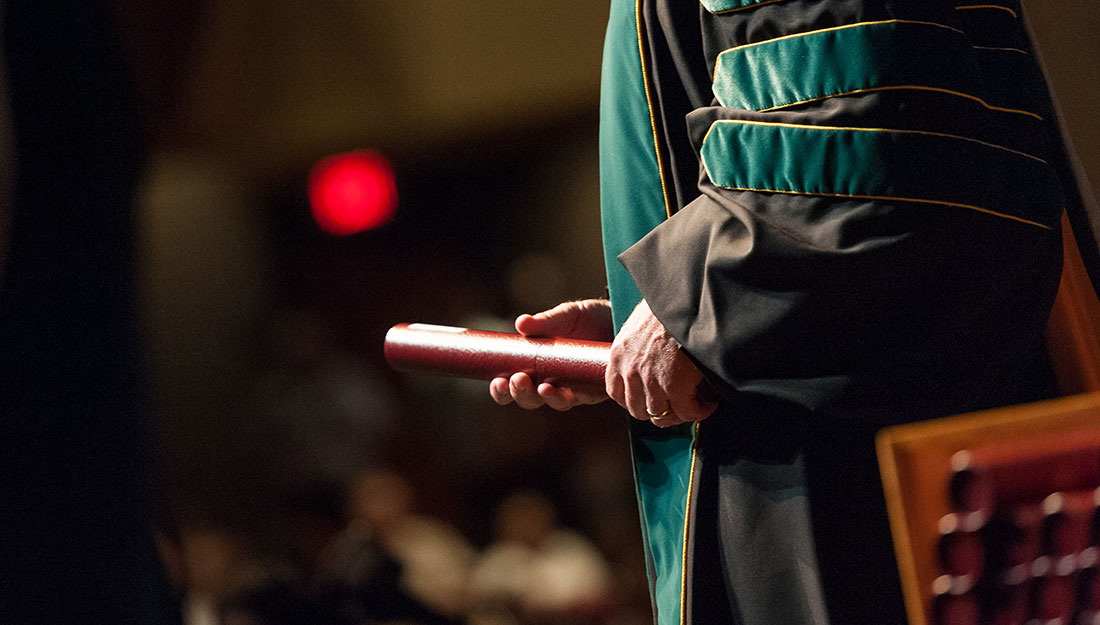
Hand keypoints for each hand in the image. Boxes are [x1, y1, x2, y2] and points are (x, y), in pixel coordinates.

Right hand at [489, 299, 613, 410]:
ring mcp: (576, 387)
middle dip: (520, 395)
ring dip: (544, 398)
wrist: (624, 316)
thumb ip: (545, 321)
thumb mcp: (567, 315)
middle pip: (530, 400)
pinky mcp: (598, 389)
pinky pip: (582, 398)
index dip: (501, 390)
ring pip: (555, 402)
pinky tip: (563, 390)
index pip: (512, 385)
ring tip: (541, 386)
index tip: (496, 382)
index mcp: (538, 365)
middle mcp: (554, 381)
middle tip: (517, 380)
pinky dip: (570, 395)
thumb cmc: (590, 318)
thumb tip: (521, 324)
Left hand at [606, 299, 716, 426]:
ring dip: (679, 412)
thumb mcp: (639, 326)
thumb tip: (649, 360)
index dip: (635, 400)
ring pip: (661, 415)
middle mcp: (630, 371)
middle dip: (657, 411)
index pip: (616, 394)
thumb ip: (636, 348)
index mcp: (618, 355)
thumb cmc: (667, 306)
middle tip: (675, 405)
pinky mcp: (674, 386)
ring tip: (694, 403)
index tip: (649, 398)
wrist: (685, 299)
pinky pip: (687, 412)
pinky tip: (707, 403)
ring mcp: (651, 381)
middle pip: (638, 410)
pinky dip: (699, 411)